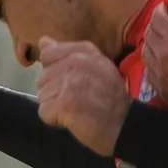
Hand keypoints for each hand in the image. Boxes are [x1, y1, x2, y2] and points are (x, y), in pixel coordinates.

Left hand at [35, 38, 131, 155]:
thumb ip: (66, 53)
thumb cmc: (109, 99)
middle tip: (76, 100)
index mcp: (85, 51)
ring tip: (76, 110)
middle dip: (54, 92)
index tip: (73, 83)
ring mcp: (71, 82)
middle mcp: (78, 62)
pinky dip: (54, 119)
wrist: (125, 126)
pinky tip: (72, 120)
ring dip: (54, 107)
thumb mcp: (94, 67)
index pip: (47, 55)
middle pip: (42, 78)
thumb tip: (43, 41)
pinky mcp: (65, 104)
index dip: (55, 72)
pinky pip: (44, 111)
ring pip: (42, 95)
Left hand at [141, 6, 167, 134]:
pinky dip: (151, 60)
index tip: (164, 8)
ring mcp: (157, 71)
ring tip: (158, 41)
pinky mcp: (158, 85)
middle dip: (154, 25)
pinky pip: (148, 68)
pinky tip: (158, 61)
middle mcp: (162, 53)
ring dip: (150, 42)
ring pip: (144, 50)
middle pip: (149, 32)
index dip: (160, 10)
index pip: (158, 17)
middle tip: (161, 22)